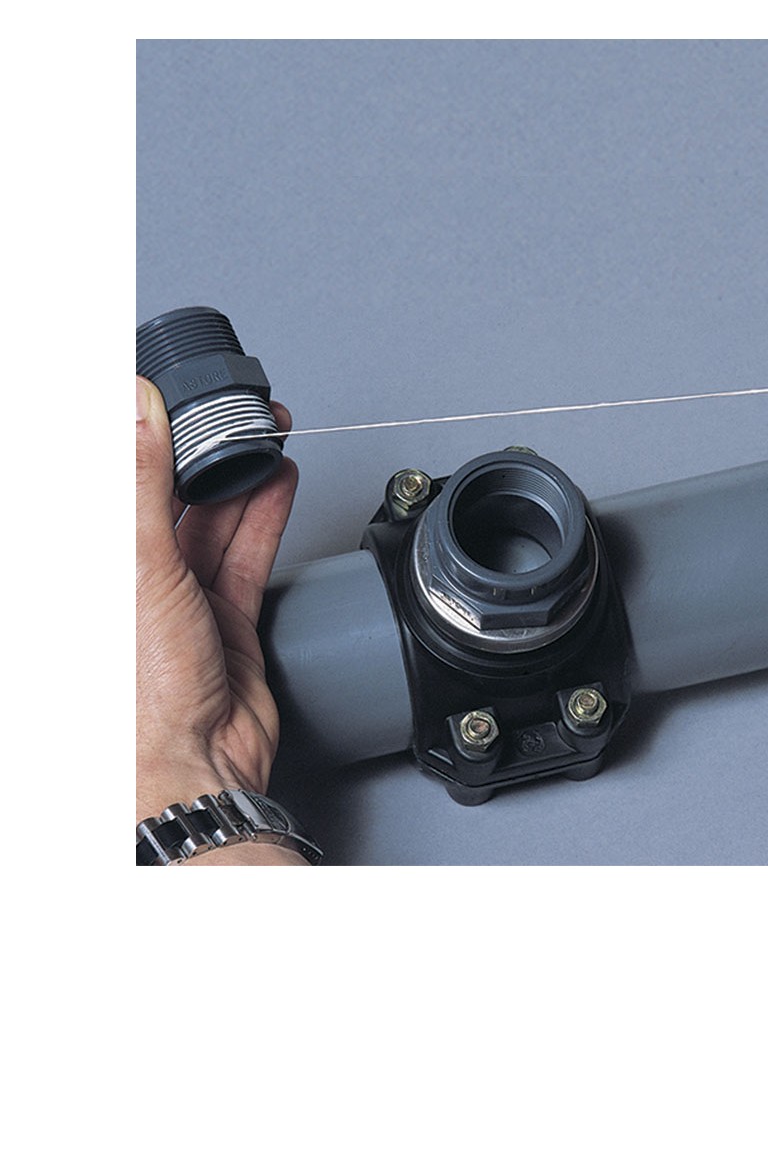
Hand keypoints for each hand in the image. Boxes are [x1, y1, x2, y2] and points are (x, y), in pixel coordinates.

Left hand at [137, 376, 301, 863]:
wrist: (197, 762)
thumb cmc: (143, 690)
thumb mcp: (139, 568)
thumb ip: (140, 484)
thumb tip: (133, 409)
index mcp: (99, 567)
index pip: (119, 482)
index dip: (140, 435)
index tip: (161, 395)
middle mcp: (134, 579)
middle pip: (168, 495)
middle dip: (202, 450)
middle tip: (230, 410)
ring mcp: (180, 598)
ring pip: (212, 518)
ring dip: (240, 476)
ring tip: (265, 434)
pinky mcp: (224, 617)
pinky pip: (245, 552)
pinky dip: (265, 514)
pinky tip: (278, 481)